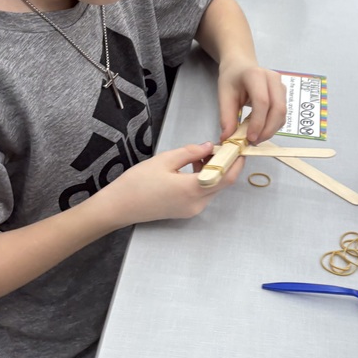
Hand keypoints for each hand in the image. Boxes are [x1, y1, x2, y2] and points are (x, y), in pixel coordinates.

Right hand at [109, 143, 243, 221]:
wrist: (119, 206)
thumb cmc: (137, 183)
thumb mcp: (165, 160)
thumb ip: (190, 152)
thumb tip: (208, 147)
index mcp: (192, 189)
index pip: (226, 176)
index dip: (236, 162)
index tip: (238, 147)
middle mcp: (197, 203)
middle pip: (222, 183)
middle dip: (225, 164)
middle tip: (219, 146)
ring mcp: (192, 209)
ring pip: (213, 188)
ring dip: (214, 171)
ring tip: (200, 155)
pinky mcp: (186, 211)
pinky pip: (203, 193)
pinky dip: (204, 180)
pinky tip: (193, 167)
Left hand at [217, 61, 286, 145]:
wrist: (240, 65)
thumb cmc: (232, 79)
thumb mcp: (224, 96)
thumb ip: (226, 117)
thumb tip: (228, 138)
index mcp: (255, 75)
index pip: (262, 101)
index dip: (258, 122)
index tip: (250, 138)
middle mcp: (272, 79)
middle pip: (278, 108)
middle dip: (268, 129)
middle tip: (254, 141)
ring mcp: (281, 86)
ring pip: (282, 113)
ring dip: (271, 129)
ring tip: (256, 137)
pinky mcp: (284, 94)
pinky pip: (282, 114)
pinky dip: (273, 126)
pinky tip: (261, 129)